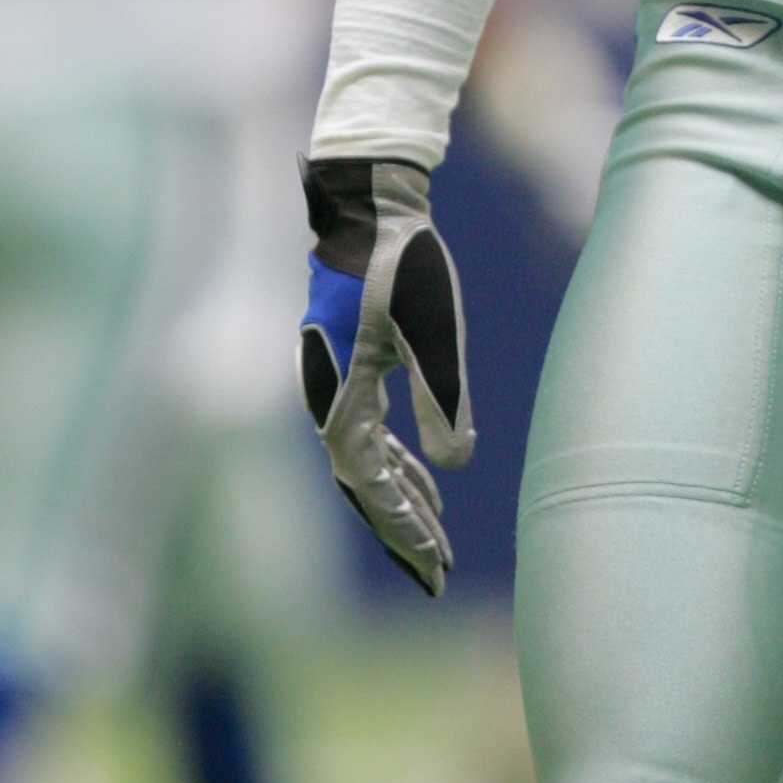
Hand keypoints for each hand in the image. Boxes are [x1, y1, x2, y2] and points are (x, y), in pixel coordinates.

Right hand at [298, 156, 474, 595]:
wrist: (367, 204)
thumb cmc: (402, 260)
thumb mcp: (434, 327)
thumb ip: (443, 396)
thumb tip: (456, 466)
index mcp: (341, 392)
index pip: (368, 481)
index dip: (401, 525)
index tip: (433, 563)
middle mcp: (327, 397)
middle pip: (363, 485)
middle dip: (400, 532)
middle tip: (437, 578)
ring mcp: (333, 384)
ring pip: (366, 463)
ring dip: (401, 503)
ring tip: (439, 544)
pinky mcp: (349, 369)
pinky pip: (369, 434)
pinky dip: (397, 465)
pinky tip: (428, 483)